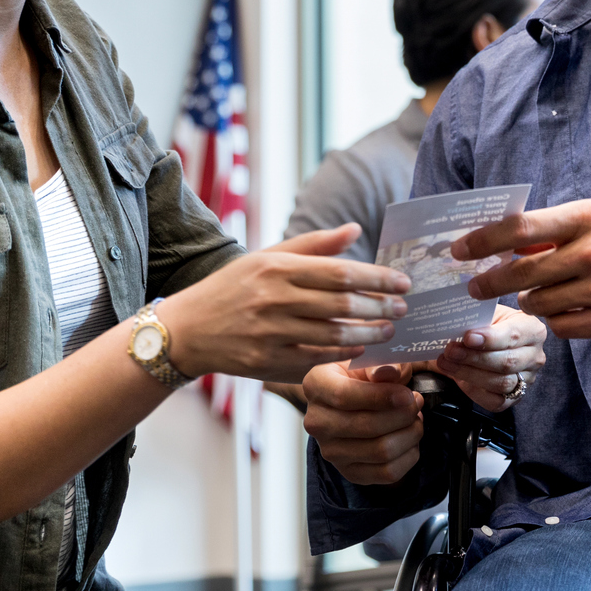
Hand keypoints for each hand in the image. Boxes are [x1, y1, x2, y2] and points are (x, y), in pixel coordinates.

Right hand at [159, 224, 409, 384]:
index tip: (403, 282)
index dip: (378, 278)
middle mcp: (273, 299)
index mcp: (276, 268)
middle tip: (403, 308)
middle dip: (380, 307)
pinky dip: (342, 353)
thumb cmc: (233, 289)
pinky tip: (360, 348)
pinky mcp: (265, 362)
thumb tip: (356, 229)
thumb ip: (314, 245)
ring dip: (369, 334)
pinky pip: (316, 359)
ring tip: (388, 330)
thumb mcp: (267, 258)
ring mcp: (269, 333)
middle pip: (342, 305)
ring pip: (333, 335)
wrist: (186, 330)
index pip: (340, 272)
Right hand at [303, 361, 424, 485]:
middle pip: (366, 426)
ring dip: (410, 434)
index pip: (344, 396)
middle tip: (417, 402)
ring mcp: (331, 451)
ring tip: (415, 418)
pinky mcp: (350, 472)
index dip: (382, 397)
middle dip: (402, 415)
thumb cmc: (363, 375)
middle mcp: (316, 422)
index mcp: (316, 385)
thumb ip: (382, 363)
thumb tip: (389, 373)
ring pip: (381, 451)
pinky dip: (409, 455)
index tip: (408, 394)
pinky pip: (388, 472)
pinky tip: (410, 438)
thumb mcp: (370, 359)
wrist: (354, 401)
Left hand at [431, 307, 546, 411]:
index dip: (490, 338)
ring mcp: (527, 379)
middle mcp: (535, 356)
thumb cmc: (490, 326)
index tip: (468, 337)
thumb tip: (455, 325)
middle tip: (450, 351)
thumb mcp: (488, 314)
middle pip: (507, 362)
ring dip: (469, 374)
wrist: (491, 342)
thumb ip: (477, 320)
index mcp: (532, 330)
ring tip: (446, 363)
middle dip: (474, 358)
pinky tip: (459, 380)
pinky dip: (474, 392)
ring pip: (501, 383)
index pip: (514, 336)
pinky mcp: (515, 397)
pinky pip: (496, 401)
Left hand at [454, 198, 590, 341]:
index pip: (521, 227)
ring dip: (531, 300)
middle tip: (473, 286)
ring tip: (542, 292)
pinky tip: (569, 308)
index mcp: (589, 217)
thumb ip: (554, 226)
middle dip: (490, 280)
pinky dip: (557, 319)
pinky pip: (560, 326)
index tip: (458, 250)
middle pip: (522, 270)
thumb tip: (502, 238)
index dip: (484, 240)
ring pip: (538, 302)